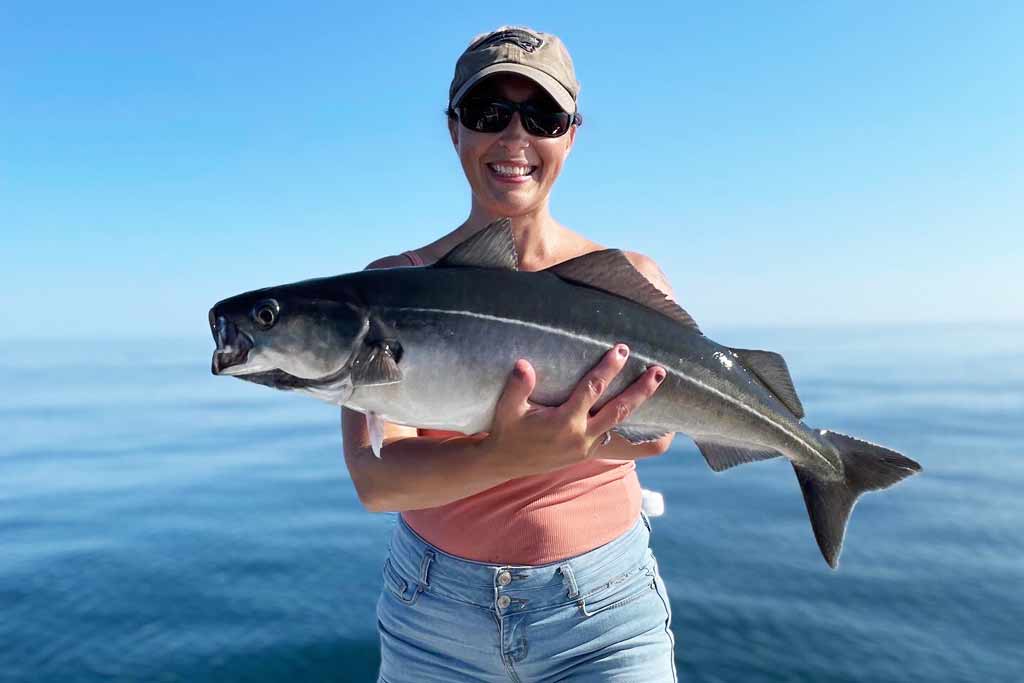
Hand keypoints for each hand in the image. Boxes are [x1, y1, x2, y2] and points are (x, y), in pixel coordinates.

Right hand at [482, 344, 665, 477]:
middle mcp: (580, 436)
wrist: (505, 463)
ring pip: (620, 423)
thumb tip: (524, 364)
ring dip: (641, 403)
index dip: (608, 369)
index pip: (592, 390)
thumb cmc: (506, 431)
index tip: (622, 350)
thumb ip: (518, 387)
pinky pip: (616, 438)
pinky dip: (633, 426)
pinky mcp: (587, 453)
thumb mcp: (507, 409)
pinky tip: (648, 415)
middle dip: (640, 390)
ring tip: (657, 384)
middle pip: (618, 409)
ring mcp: (586, 447)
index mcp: (564, 422)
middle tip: (659, 370)